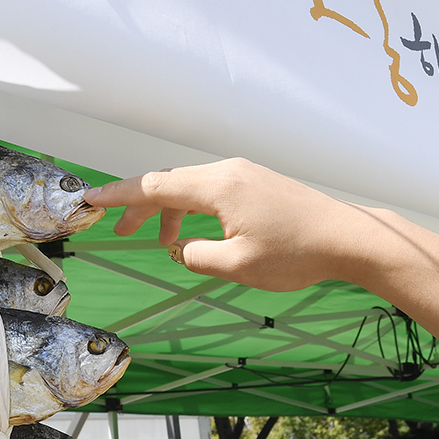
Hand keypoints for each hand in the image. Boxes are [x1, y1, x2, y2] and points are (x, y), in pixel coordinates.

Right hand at [85, 159, 366, 291]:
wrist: (348, 238)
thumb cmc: (296, 255)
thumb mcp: (237, 266)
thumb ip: (197, 257)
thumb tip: (181, 249)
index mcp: (217, 187)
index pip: (155, 186)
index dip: (120, 196)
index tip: (90, 200)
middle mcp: (228, 172)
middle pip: (170, 183)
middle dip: (142, 206)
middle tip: (123, 231)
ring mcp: (245, 174)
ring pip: (192, 188)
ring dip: (171, 213)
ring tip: (164, 245)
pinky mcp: (259, 183)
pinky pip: (214, 192)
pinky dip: (196, 211)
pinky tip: (199, 237)